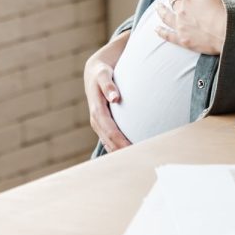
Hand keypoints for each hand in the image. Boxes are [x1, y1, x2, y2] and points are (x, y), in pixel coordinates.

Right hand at [83, 33, 131, 152]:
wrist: (94, 73)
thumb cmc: (101, 72)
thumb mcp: (103, 74)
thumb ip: (108, 85)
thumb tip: (115, 98)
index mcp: (96, 111)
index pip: (111, 132)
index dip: (122, 142)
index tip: (135, 150)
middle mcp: (96, 121)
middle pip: (110, 142)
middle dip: (123, 152)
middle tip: (141, 160)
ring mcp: (99, 125)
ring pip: (109, 144)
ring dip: (121, 154)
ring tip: (137, 161)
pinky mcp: (103, 126)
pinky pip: (110, 141)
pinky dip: (119, 149)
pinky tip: (131, 154)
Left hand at [155, 0, 227, 54]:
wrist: (228, 33)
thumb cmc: (224, 10)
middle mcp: (182, 11)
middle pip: (174, 0)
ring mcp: (181, 26)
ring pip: (166, 16)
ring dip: (161, 10)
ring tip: (158, 7)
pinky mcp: (183, 39)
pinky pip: (169, 35)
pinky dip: (162, 32)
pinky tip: (157, 29)